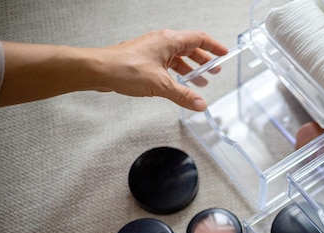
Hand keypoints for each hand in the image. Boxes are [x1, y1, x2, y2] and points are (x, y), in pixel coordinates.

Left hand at [96, 30, 227, 110]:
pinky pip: (166, 63)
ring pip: (177, 57)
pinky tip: (178, 84)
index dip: (214, 46)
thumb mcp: (161, 85)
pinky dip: (176, 73)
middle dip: (203, 60)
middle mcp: (161, 42)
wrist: (99, 70)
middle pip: (189, 48)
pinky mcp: (144, 59)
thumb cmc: (124, 68)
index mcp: (169, 41)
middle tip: (214, 70)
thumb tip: (200, 104)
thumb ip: (183, 95)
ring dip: (190, 68)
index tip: (223, 53)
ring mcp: (152, 50)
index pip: (199, 38)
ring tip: (199, 81)